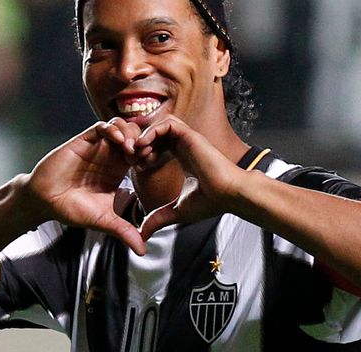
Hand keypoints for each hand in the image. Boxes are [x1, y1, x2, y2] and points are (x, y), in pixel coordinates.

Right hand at [26, 118, 145, 254]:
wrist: (45, 202)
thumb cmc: (73, 209)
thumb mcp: (104, 221)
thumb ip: (124, 231)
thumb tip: (143, 251)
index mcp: (118, 170)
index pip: (142, 154)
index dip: (150, 156)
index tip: (152, 166)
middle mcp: (110, 156)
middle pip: (136, 135)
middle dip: (144, 141)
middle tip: (145, 155)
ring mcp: (97, 147)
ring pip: (121, 126)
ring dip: (131, 133)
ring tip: (132, 149)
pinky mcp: (84, 140)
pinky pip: (102, 126)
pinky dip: (114, 129)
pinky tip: (119, 142)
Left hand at [134, 117, 244, 239]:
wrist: (229, 196)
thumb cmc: (210, 202)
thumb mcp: (176, 211)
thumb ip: (158, 218)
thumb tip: (141, 235)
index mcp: (183, 157)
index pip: (158, 145)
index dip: (144, 154)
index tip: (137, 169)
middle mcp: (185, 146)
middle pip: (156, 133)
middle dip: (140, 144)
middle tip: (131, 159)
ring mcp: (188, 139)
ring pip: (159, 125)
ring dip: (144, 136)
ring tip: (136, 152)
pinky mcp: (191, 135)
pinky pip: (166, 124)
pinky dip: (152, 132)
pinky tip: (144, 147)